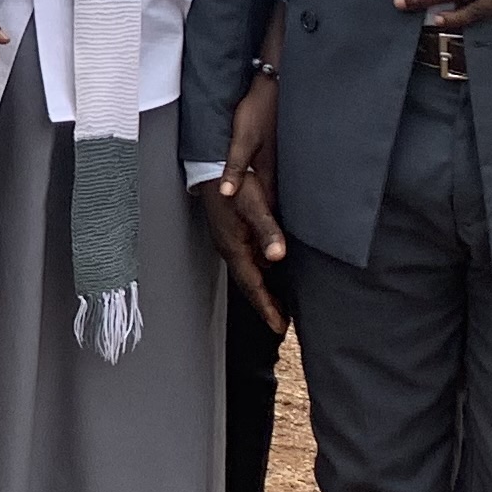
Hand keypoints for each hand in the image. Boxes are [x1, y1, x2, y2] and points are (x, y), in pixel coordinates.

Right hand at [193, 76, 287, 328]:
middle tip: (281, 323)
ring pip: (248, 273)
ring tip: (278, 304)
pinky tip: (269, 270)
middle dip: (265, 304)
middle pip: (249, 284)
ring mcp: (230, 240)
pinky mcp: (232, 231)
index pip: (253, 286)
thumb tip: (277, 257)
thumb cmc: (234, 183)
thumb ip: (267, 230)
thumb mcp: (254, 205)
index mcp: (235, 247)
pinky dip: (259, 273)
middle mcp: (231, 248)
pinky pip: (247, 260)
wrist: (210, 163)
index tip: (279, 328)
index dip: (267, 307)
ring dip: (262, 290)